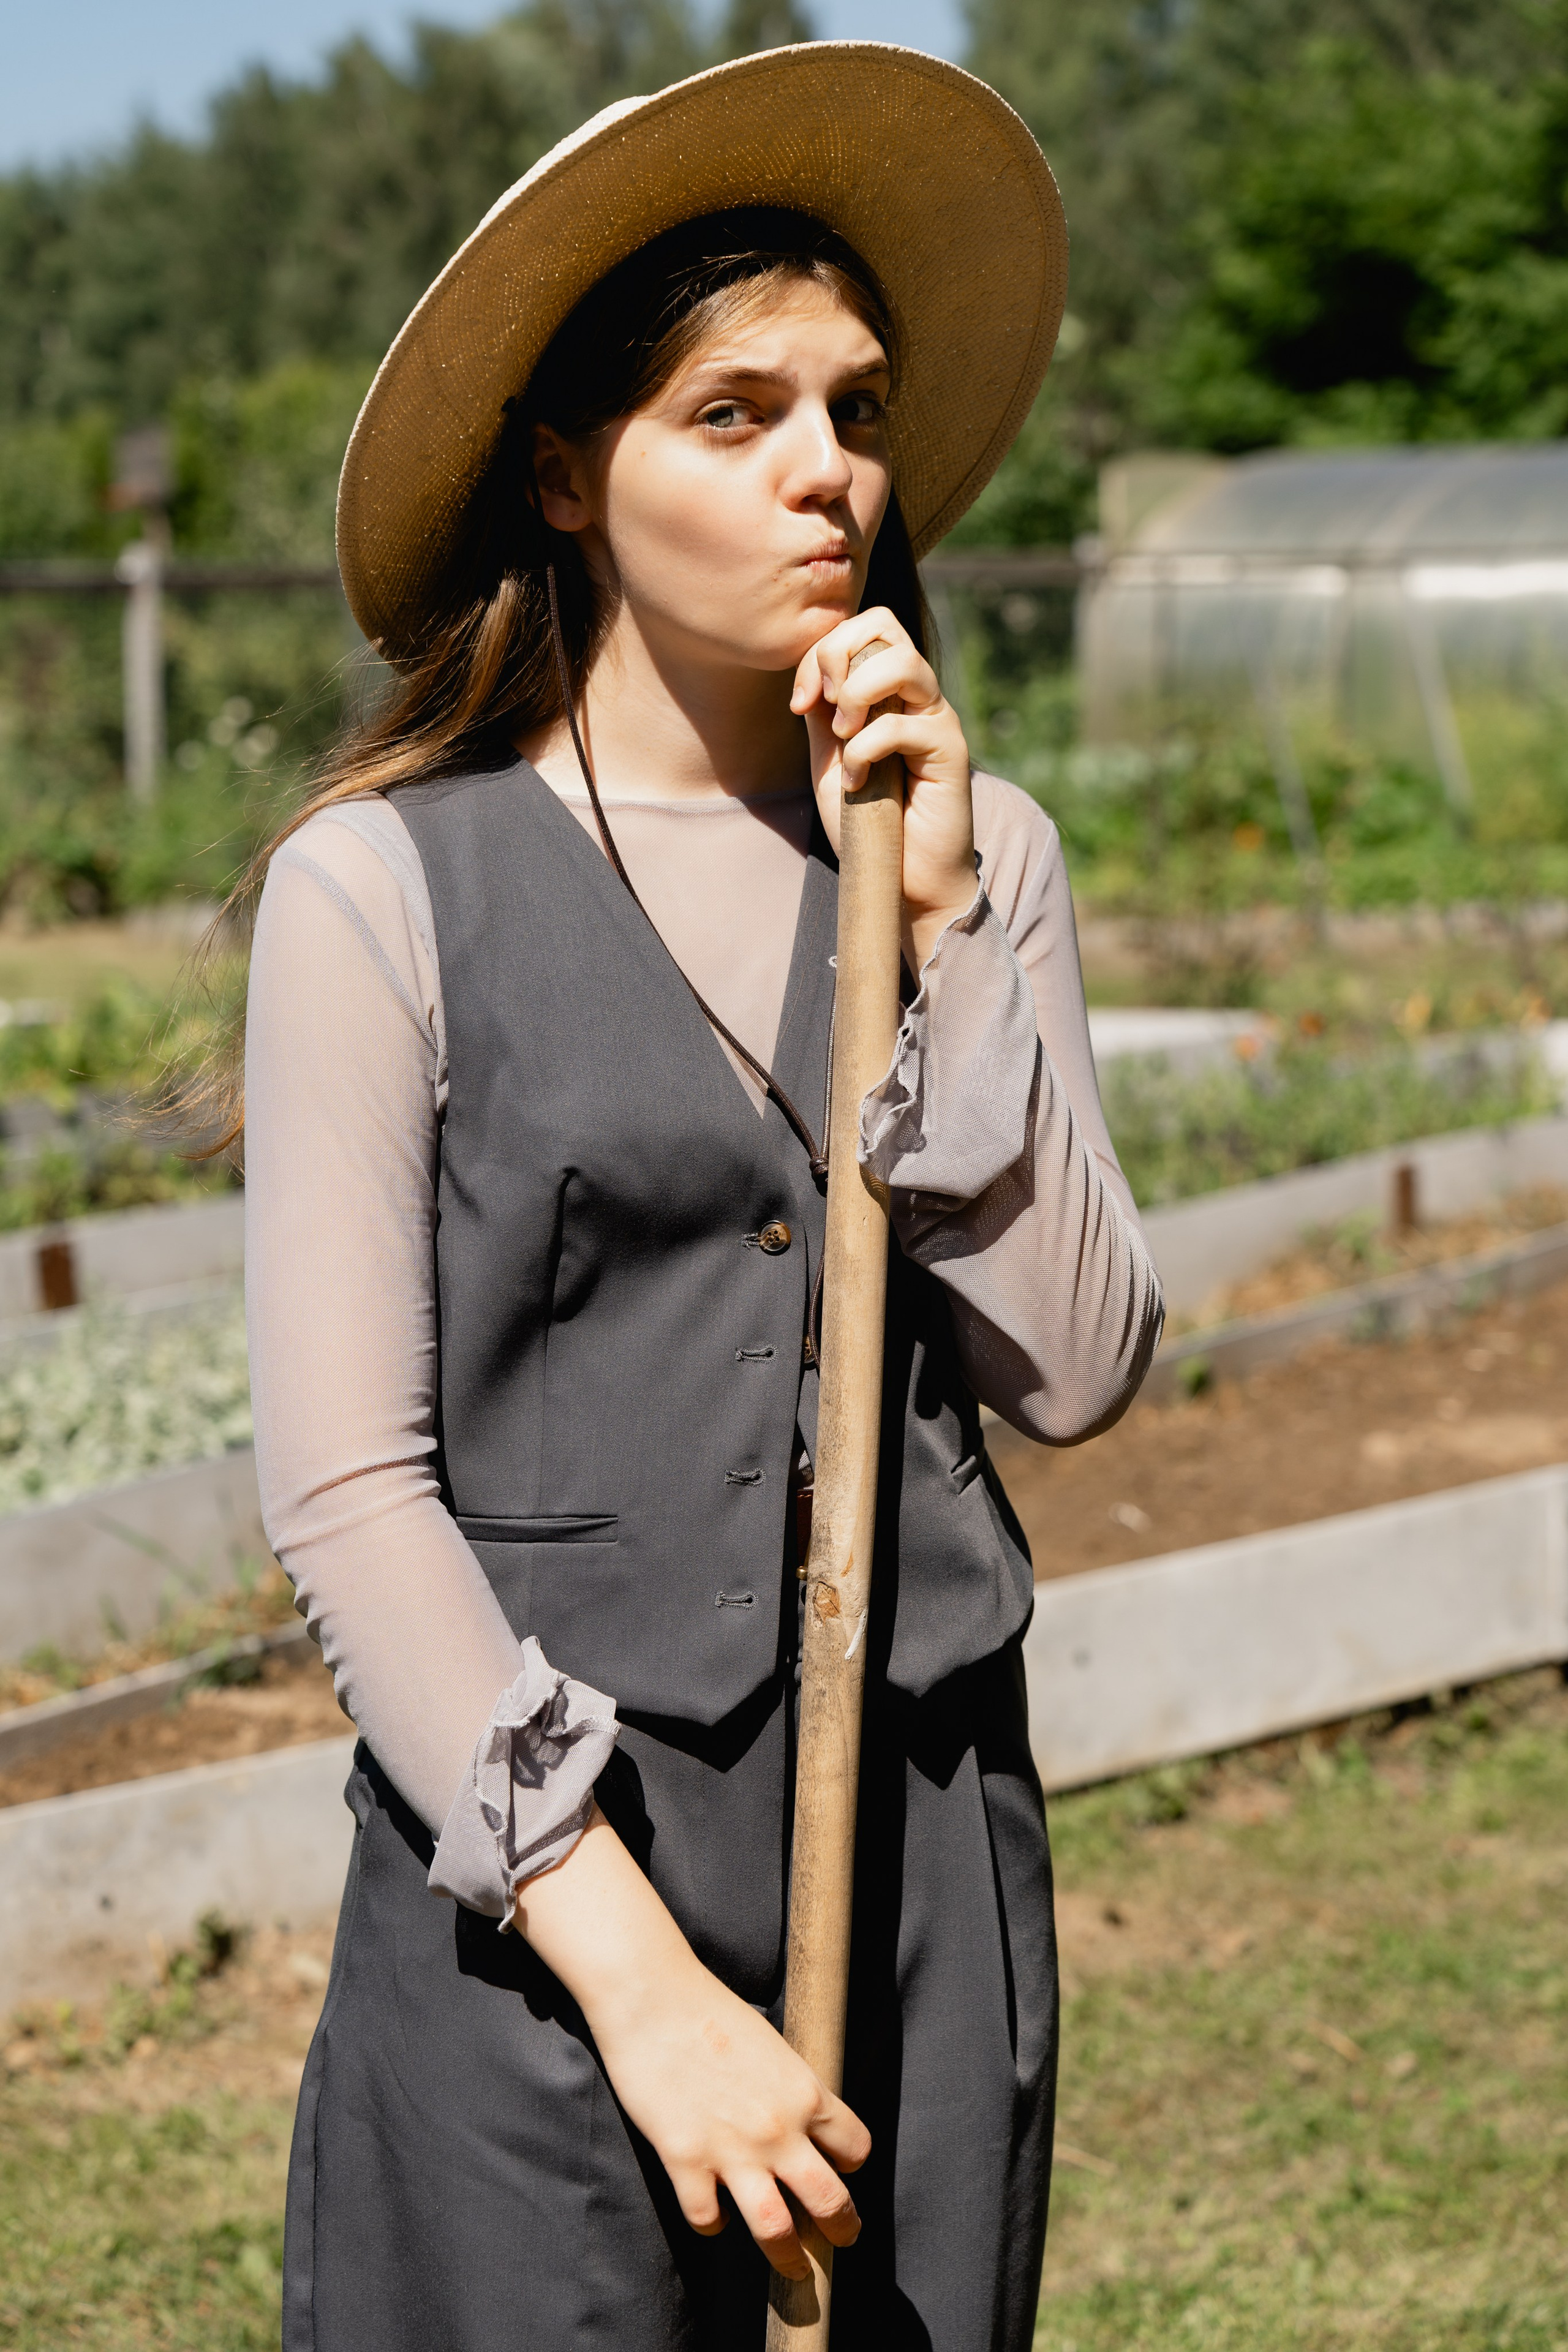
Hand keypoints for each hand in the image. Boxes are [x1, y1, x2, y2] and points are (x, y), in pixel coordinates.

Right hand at [513, 1807, 869, 2280]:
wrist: (653, 1997)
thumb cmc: (710, 2011)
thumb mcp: (772, 2046)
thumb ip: (791, 2089)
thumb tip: (802, 2123)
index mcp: (805, 2093)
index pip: (855, 2148)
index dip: (851, 2165)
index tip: (843, 2173)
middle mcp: (778, 2130)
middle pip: (829, 2201)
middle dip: (842, 2229)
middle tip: (841, 2242)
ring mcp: (732, 2151)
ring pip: (776, 2230)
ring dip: (787, 2256)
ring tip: (790, 2268)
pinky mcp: (686, 2161)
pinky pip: (707, 2219)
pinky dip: (712, 2226)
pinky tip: (712, 2220)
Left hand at [792, 605, 977, 971]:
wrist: (903, 876)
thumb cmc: (868, 820)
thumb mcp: (830, 758)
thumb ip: (822, 712)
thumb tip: (811, 673)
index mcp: (888, 688)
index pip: (861, 625)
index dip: (820, 652)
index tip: (800, 704)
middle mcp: (916, 693)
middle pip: (882, 622)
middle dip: (837, 657)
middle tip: (825, 708)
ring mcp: (936, 717)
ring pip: (900, 661)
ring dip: (856, 695)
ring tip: (845, 737)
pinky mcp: (949, 750)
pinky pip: (899, 726)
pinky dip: (863, 753)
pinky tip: (857, 785)